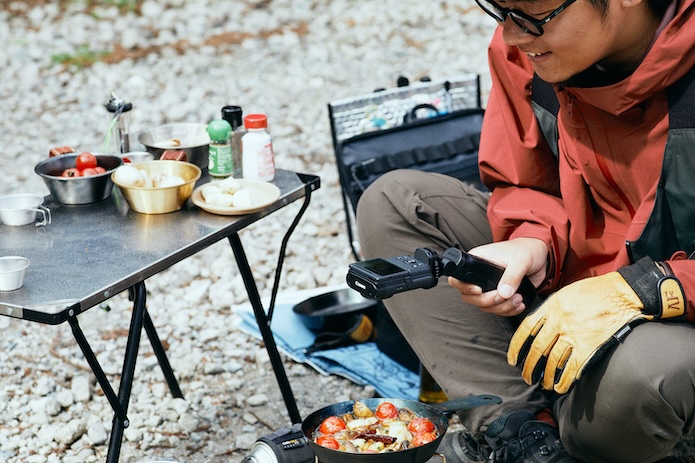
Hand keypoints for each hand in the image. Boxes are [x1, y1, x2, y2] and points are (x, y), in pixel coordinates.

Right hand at [449, 238, 547, 315]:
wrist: (538, 256)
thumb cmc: (526, 250)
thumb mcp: (520, 260)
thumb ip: (512, 276)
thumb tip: (504, 293)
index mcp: (477, 261)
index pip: (458, 278)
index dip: (465, 287)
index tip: (479, 290)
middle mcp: (479, 276)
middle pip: (469, 297)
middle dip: (488, 301)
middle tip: (505, 295)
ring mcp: (488, 287)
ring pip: (484, 306)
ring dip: (502, 307)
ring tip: (517, 298)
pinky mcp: (499, 295)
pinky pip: (496, 310)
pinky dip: (508, 311)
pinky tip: (519, 303)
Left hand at [507, 257, 685, 393]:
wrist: (622, 293)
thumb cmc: (595, 291)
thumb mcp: (566, 294)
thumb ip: (551, 309)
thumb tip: (541, 326)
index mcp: (551, 307)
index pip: (526, 329)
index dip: (517, 346)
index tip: (512, 358)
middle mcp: (559, 321)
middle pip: (537, 348)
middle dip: (529, 365)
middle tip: (526, 376)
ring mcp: (574, 334)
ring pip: (553, 360)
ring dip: (546, 375)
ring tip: (543, 383)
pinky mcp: (589, 345)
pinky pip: (572, 367)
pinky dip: (564, 380)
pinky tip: (560, 387)